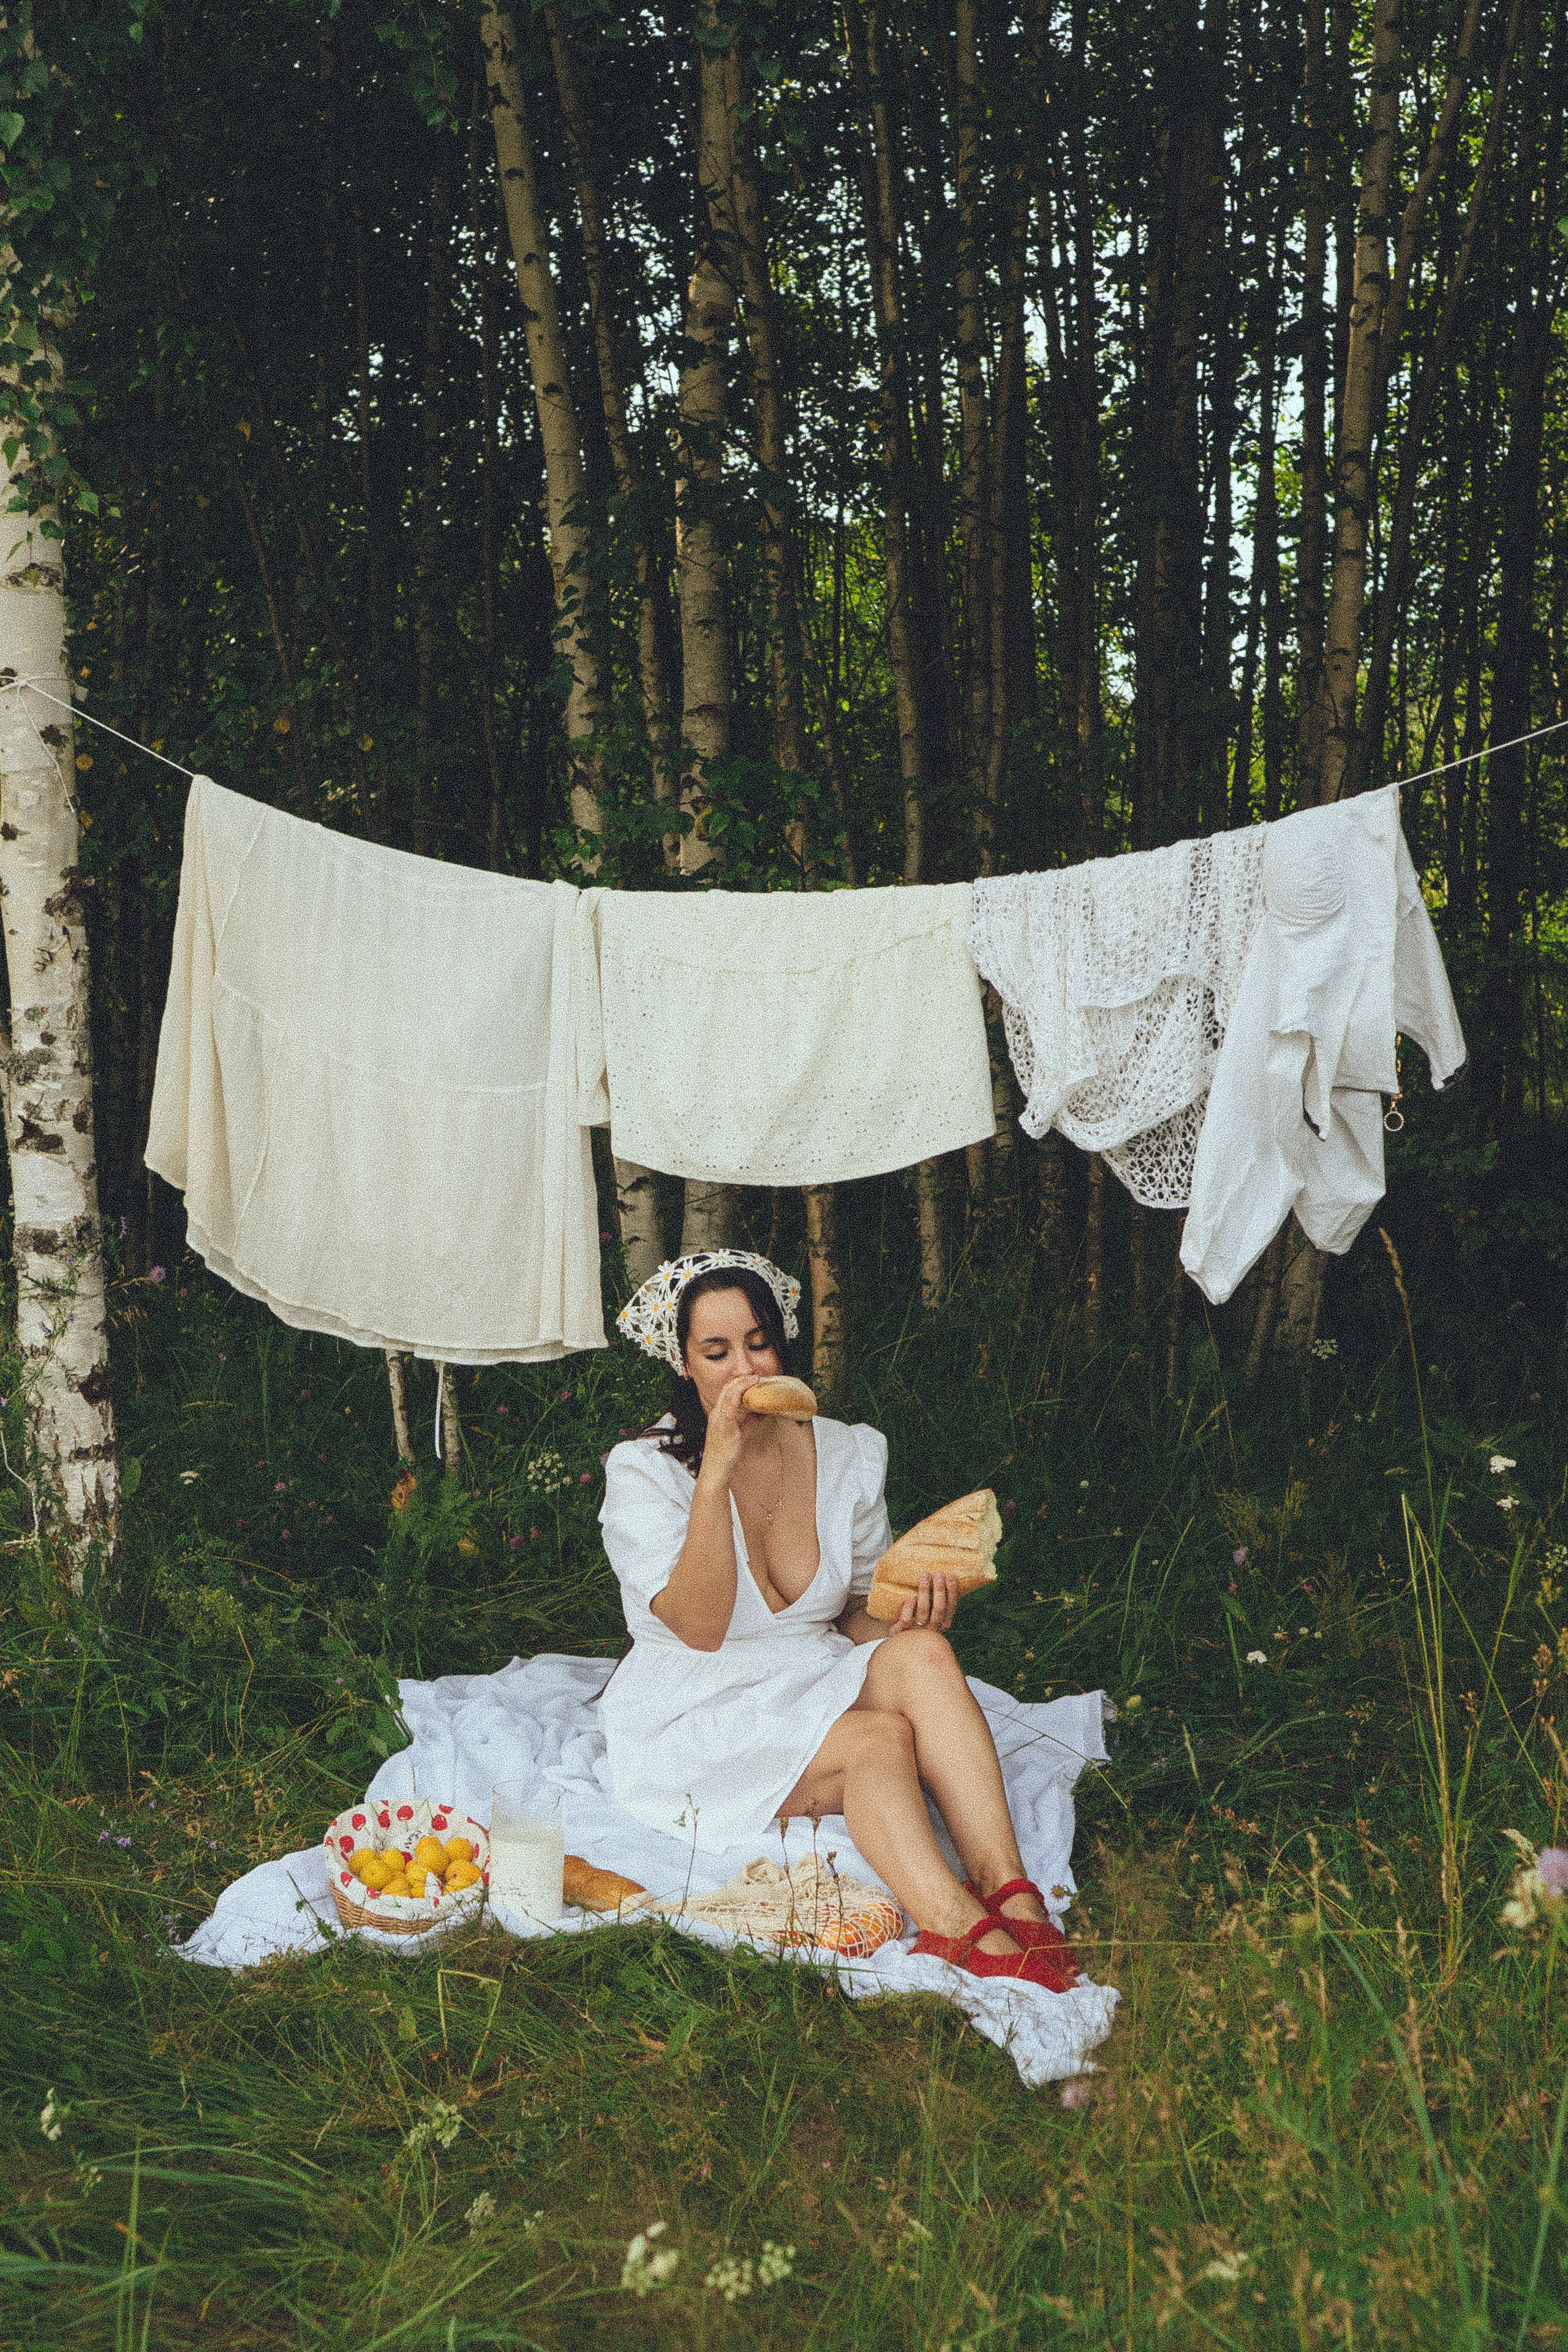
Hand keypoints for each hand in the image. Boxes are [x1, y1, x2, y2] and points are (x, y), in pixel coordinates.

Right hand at [695, 1373, 758, 1492]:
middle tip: (757, 1376)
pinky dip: (739, 1393)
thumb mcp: (741, 1434)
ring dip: (742, 1383)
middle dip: (741, 1380)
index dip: (739, 1383)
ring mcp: (718, 1419)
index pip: (726, 1392)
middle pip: (727, 1388)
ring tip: (755, 1379)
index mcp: (718, 1415)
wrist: (716, 1471)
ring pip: (728, 1392)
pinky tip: (749, 1388)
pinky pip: (730, 1404)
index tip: (752, 1379)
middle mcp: (716, 1414)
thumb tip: (763, 1412)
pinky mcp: (723, 1425)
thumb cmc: (726, 1455)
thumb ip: (750, 1422)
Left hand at [891, 1571, 958, 1634]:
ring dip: (925, 1592)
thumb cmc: (917, 1621)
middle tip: (939, 1574)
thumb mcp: (931, 1614)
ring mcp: (918, 1631)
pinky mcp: (903, 1632)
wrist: (900, 1643)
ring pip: (923, 1611)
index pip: (951, 1607)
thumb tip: (942, 1575)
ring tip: (924, 1575)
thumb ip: (936, 1600)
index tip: (950, 1576)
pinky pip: (907, 1619)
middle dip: (940, 1590)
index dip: (952, 1592)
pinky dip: (909, 1607)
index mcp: (942, 1624)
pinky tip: (911, 1596)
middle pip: (939, 1609)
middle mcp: (932, 1629)